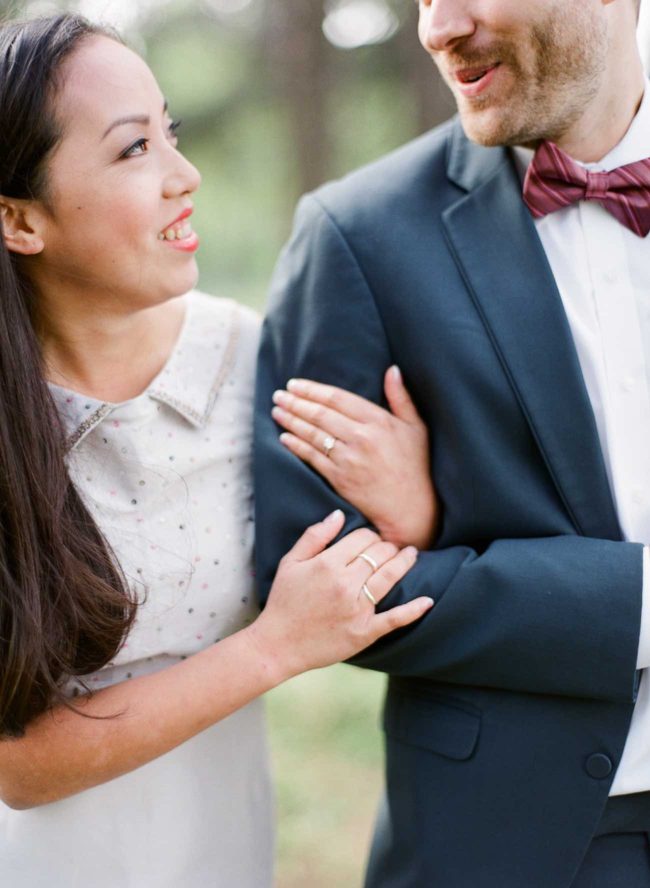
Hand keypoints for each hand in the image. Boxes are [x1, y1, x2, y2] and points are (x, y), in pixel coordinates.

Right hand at [249, 510, 432, 679]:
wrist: (278, 645)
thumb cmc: (283, 601)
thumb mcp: (290, 562)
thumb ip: (315, 536)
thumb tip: (339, 514)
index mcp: (327, 564)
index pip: (362, 538)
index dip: (370, 535)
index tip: (370, 539)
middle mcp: (345, 584)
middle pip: (379, 554)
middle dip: (388, 546)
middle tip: (391, 546)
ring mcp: (357, 609)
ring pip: (390, 577)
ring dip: (405, 562)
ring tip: (412, 554)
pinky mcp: (364, 633)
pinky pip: (395, 619)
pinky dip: (414, 610)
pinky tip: (428, 600)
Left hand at [271, 366, 437, 549]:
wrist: (412, 508)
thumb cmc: (416, 466)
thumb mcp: (416, 427)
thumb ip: (401, 397)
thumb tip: (392, 369)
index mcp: (378, 420)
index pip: (337, 398)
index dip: (312, 390)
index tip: (295, 384)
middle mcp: (361, 437)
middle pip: (320, 414)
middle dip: (295, 402)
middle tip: (278, 395)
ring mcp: (349, 459)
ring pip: (313, 434)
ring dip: (291, 421)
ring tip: (277, 411)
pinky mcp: (340, 479)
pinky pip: (313, 458)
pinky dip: (296, 446)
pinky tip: (284, 438)